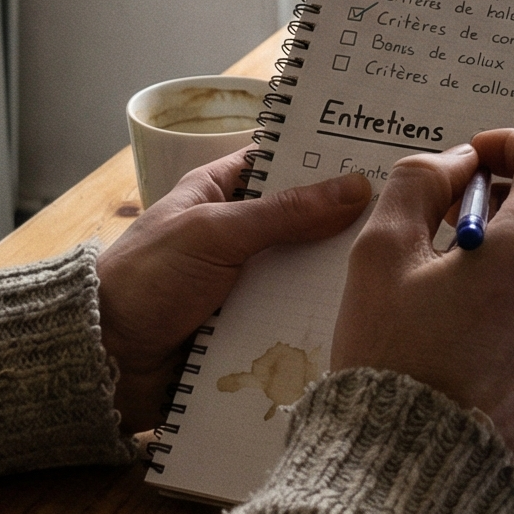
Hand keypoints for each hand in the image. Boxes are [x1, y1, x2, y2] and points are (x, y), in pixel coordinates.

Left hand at [96, 150, 371, 430]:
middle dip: (343, 223)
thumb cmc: (146, 281)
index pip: (281, 162)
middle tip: (408, 216)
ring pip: (302, 274)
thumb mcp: (215, 233)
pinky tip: (363, 318)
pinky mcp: (248, 329)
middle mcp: (236, 235)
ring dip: (333, 277)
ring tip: (399, 268)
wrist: (105, 362)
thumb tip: (356, 187)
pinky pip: (292, 320)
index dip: (324, 156)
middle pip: (303, 222)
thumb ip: (284, 213)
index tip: (379, 151)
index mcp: (219, 193)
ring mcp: (244, 284)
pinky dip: (316, 320)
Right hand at [330, 128, 513, 465]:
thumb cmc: (390, 359)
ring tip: (462, 287)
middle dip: (512, 202)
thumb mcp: (380, 254)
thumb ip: (419, 183)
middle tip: (453, 227)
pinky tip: (482, 329)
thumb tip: (457, 164)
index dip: (511, 145)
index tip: (474, 162)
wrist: (410, 473)